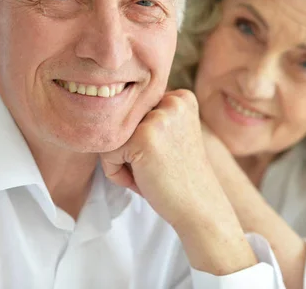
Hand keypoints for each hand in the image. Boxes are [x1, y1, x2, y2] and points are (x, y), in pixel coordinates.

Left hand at [100, 90, 256, 273]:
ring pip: (112, 135)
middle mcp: (172, 102)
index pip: (135, 109)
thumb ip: (149, 116)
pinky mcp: (142, 138)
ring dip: (121, 160)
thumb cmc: (178, 176)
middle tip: (153, 167)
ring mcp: (158, 118)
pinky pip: (107, 153)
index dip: (139, 137)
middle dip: (129, 148)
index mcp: (181, 98)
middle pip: (122, 120)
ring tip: (146, 173)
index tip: (160, 156)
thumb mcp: (172, 134)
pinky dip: (116, 173)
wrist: (199, 208)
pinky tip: (141, 180)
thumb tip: (106, 105)